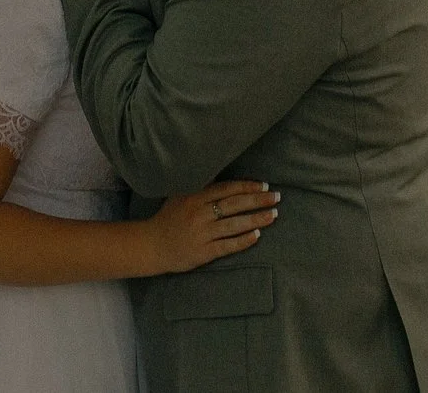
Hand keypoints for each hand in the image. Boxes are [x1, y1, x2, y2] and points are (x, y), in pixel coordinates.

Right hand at [144, 182, 278, 272]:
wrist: (151, 245)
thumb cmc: (169, 218)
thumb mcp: (180, 196)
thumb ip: (201, 187)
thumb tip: (225, 175)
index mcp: (194, 197)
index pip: (226, 189)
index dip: (246, 187)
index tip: (263, 185)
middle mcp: (199, 214)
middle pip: (234, 205)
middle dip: (258, 200)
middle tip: (276, 197)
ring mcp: (202, 234)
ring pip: (234, 225)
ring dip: (256, 219)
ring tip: (273, 215)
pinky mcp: (203, 252)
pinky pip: (227, 246)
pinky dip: (243, 240)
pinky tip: (257, 236)